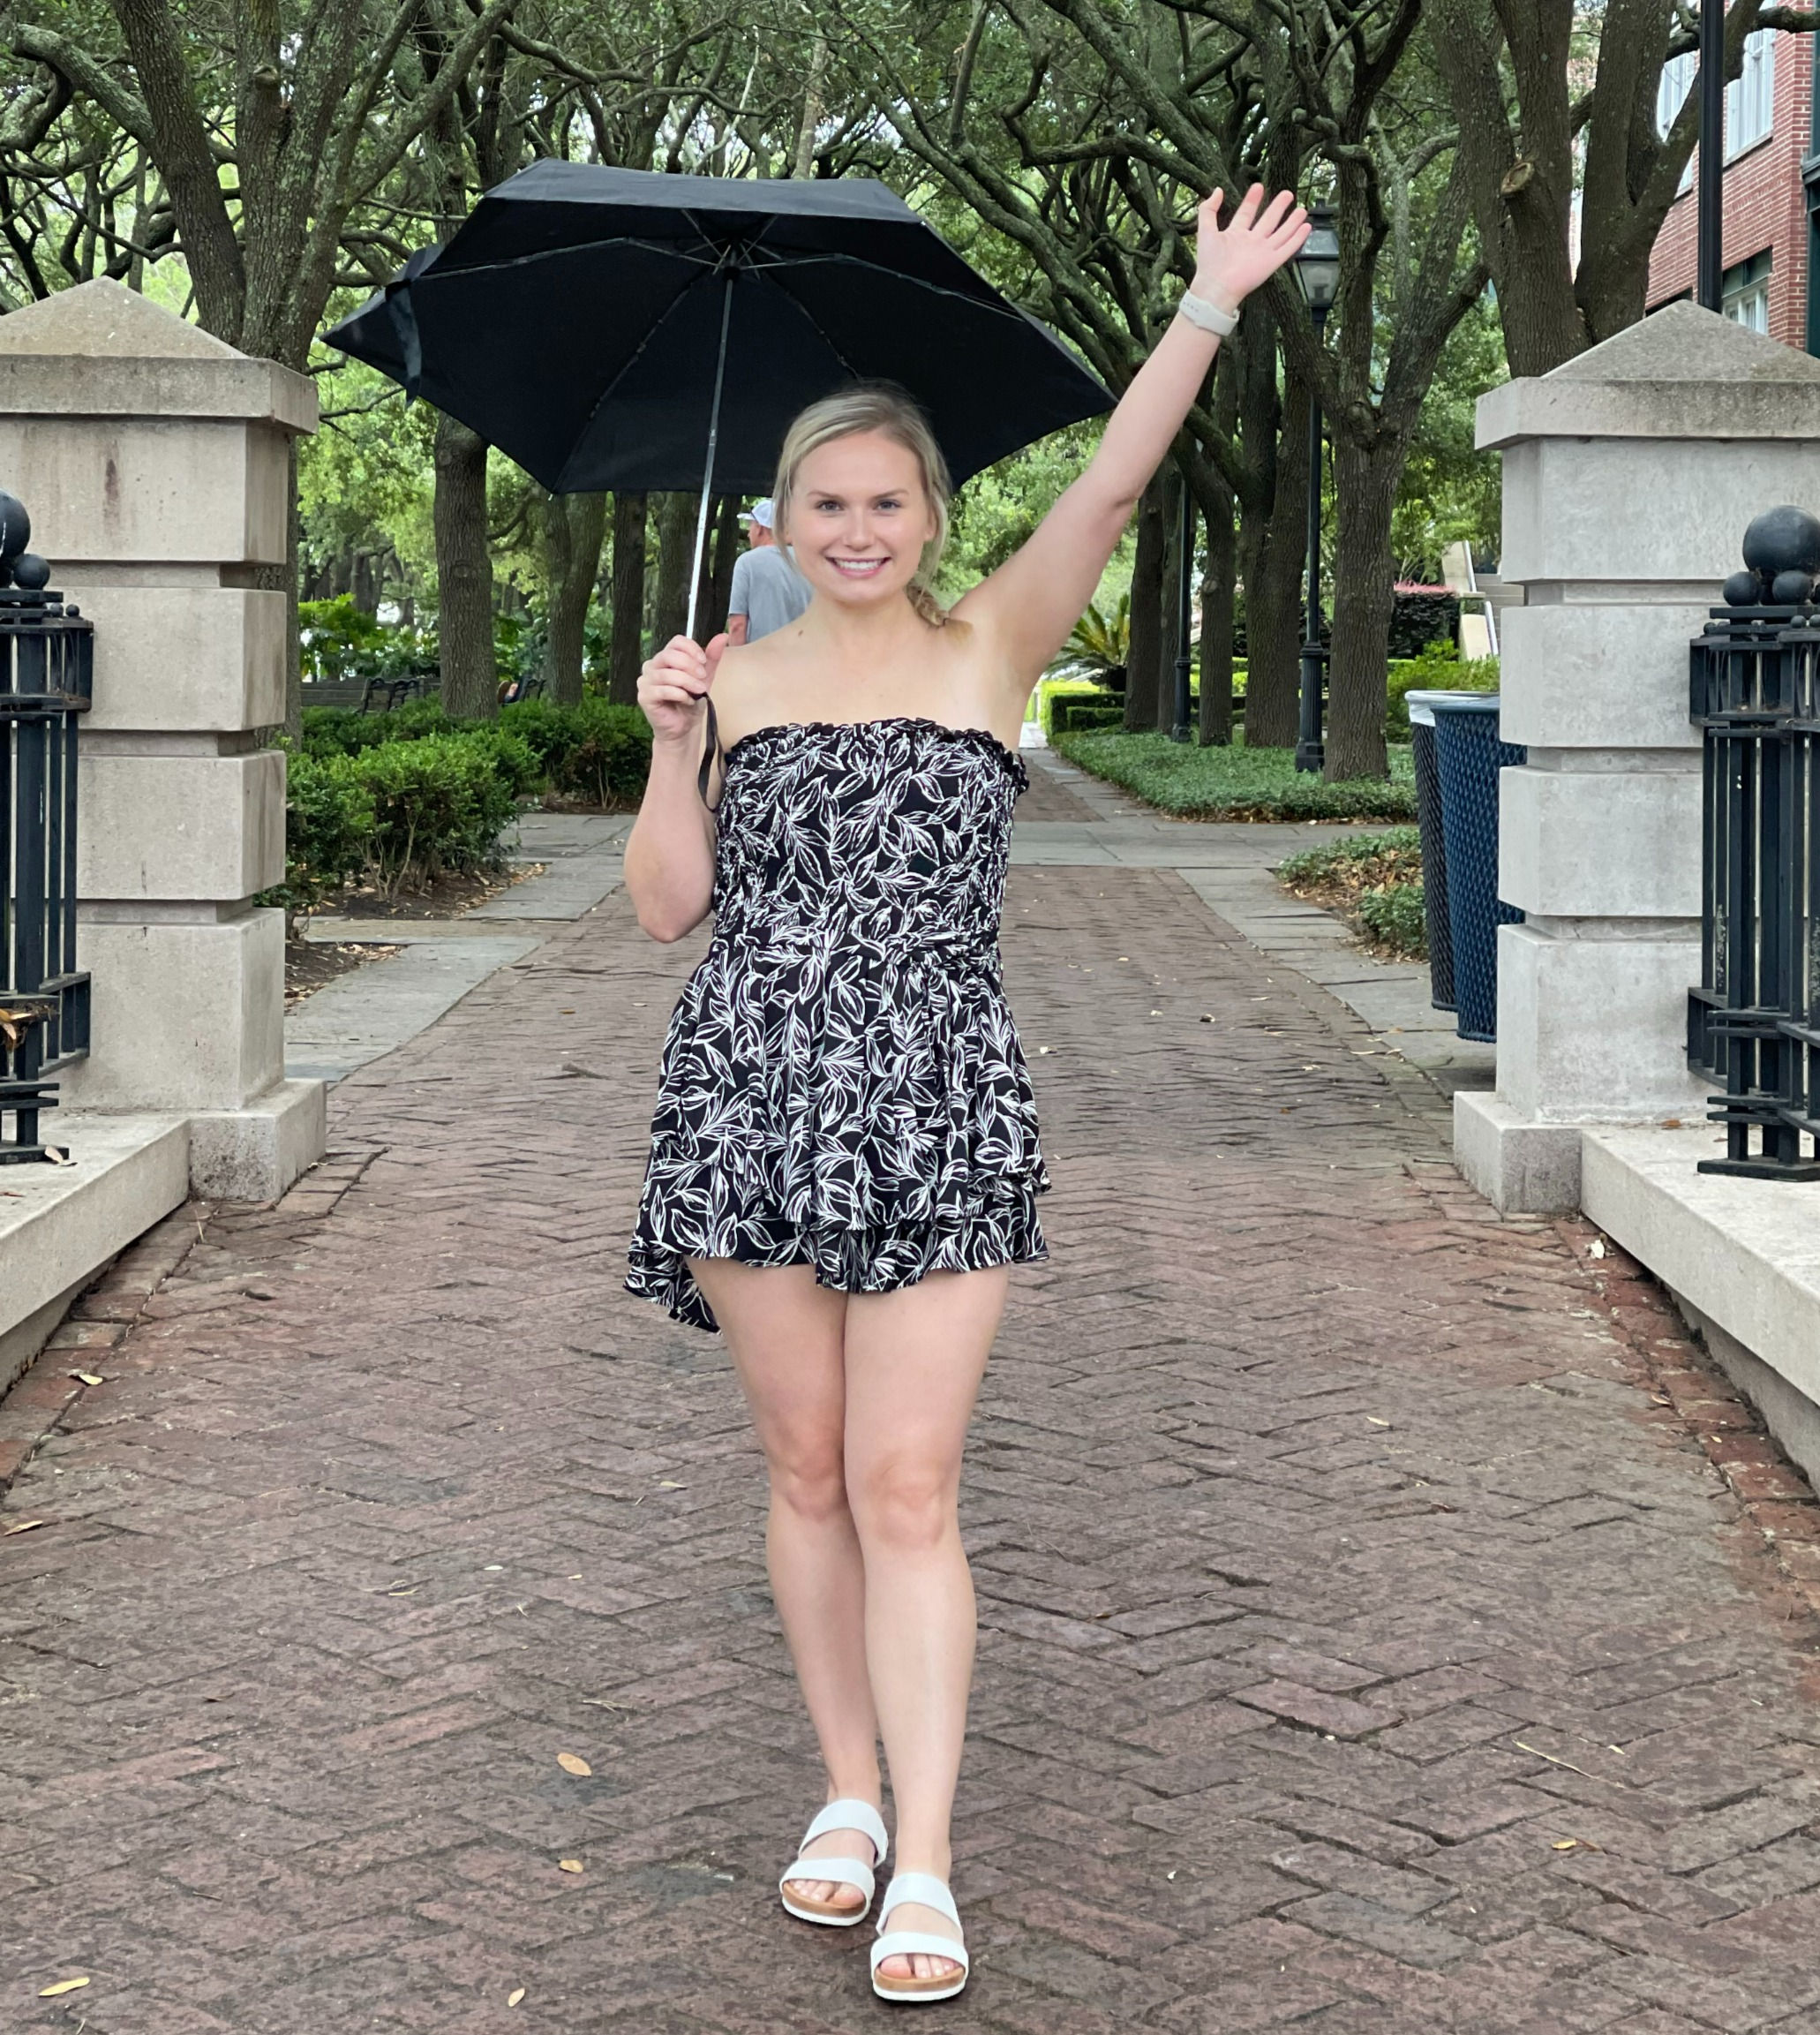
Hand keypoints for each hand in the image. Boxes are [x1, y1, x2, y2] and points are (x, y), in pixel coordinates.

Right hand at [638, 632, 726, 747]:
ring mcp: (645, 681)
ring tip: (699, 691)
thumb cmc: (691, 701)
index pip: (676, 642)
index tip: (704, 661)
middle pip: (669, 655)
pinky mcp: (644, 697)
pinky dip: (679, 695)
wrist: (684, 727)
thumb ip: (711, 658)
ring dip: (687, 682)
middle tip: (702, 678)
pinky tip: (688, 700)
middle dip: (690, 665)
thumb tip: (723, 636)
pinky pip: (661, 690)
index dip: (691, 649)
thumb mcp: (705, 678)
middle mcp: (652, 666)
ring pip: (666, 674)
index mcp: (666, 658)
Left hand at [1191, 185, 1311, 315]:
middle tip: (1287, 194)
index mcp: (1235, 235)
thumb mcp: (1205, 230)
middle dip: (1277, 207)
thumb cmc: (1209, 262)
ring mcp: (1263, 252)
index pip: (1246, 213)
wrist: (1217, 287)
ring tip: (1302, 209)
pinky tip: (1306, 227)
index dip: (1252, 200)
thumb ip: (1208, 209)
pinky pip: (1288, 248)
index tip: (1258, 186)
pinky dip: (1298, 238)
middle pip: (1268, 221)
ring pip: (1281, 233)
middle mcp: (1251, 242)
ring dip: (1292, 222)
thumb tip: (1218, 190)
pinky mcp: (1272, 262)